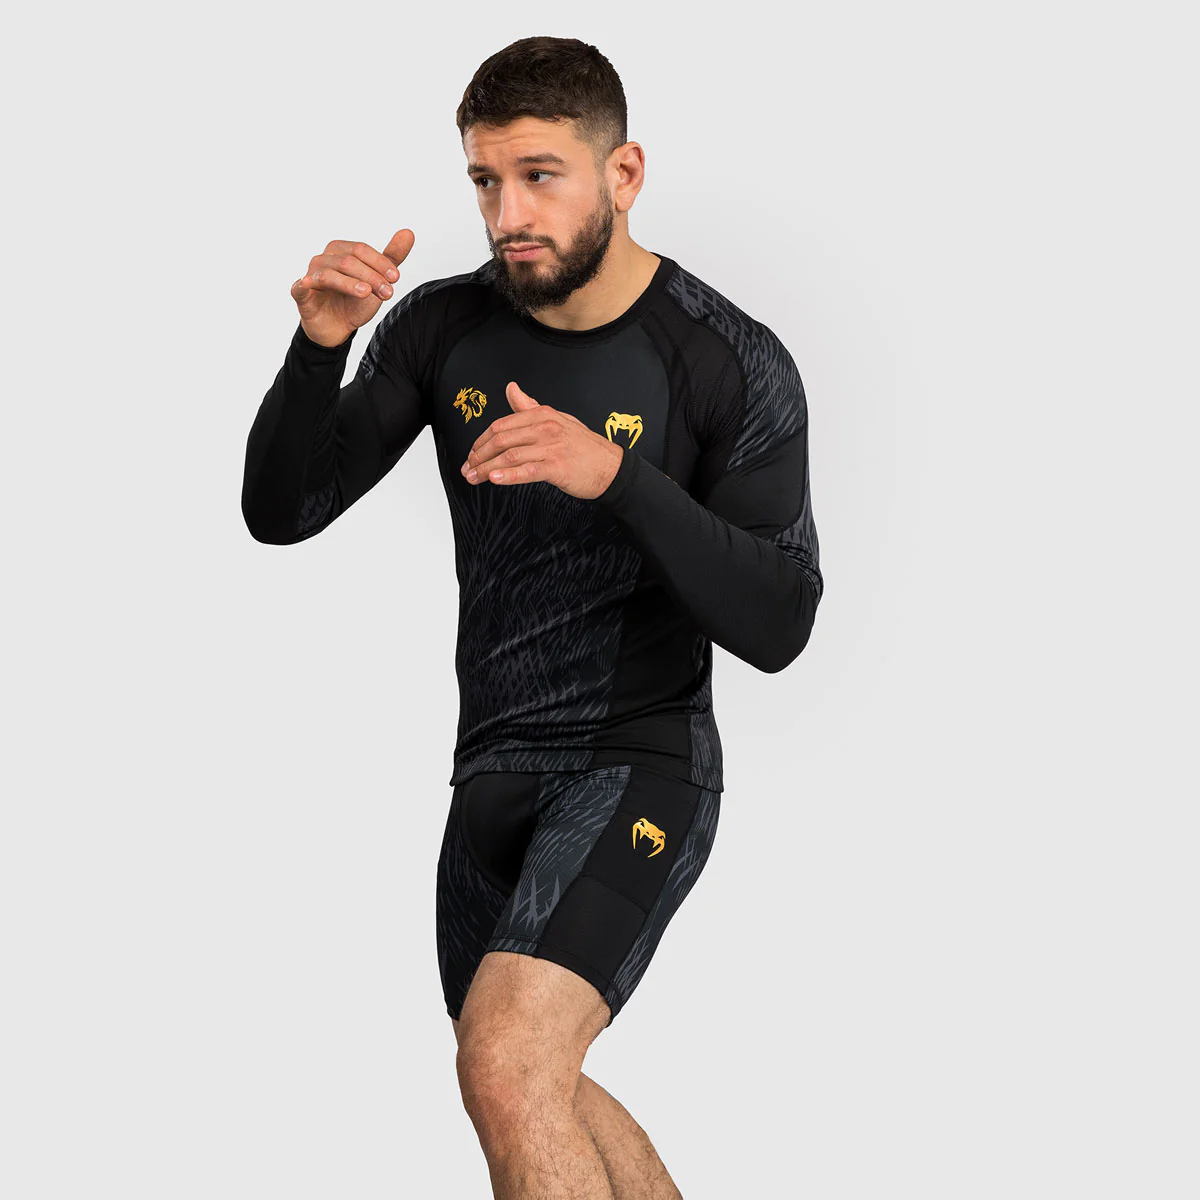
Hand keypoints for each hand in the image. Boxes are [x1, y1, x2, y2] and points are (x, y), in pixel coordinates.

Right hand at [290, 229, 414, 347]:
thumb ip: (391, 257)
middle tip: (388, 293)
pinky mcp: (301, 294)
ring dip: (350, 284)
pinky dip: (303, 284)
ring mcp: (311, 275)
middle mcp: (324, 259)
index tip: (395, 278)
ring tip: (366, 293)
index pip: (361, 250)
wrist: (338, 327)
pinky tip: (309, 284)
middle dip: (370, 276)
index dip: (380, 263)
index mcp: (341, 250)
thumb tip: (408, 232)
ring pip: (330, 274)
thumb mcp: (377, 279)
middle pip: (348, 261)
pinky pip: (300, 287)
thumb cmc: (355, 299)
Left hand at [460, 382, 623, 500]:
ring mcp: (551, 447)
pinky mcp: (557, 467)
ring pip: (510, 456)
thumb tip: (511, 388)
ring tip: (473, 478)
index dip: (481, 441)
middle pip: (502, 440)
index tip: (471, 454)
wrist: (610, 467)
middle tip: (466, 469)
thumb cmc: (583, 446)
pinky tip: (495, 480)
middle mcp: (545, 427)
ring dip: (487, 469)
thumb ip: (529, 407)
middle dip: (479, 456)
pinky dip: (508, 475)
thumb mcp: (557, 419)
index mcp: (542, 414)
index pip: (502, 426)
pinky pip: (527, 471)